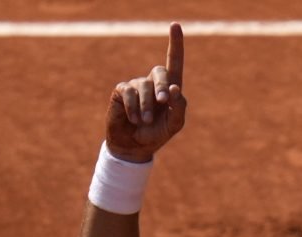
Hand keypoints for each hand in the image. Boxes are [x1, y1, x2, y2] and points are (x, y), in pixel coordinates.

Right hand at [105, 23, 186, 162]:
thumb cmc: (156, 134)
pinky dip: (133, 107)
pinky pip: (129, 93)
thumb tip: (175, 89)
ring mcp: (136, 85)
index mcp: (169, 89)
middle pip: (160, 72)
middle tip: (163, 102)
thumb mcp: (174, 125)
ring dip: (147, 105)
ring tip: (145, 121)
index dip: (175, 44)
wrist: (135, 147)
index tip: (175, 25)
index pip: (174, 62)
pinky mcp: (121, 91)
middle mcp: (153, 83)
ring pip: (144, 86)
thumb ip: (179, 108)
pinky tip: (134, 119)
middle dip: (163, 86)